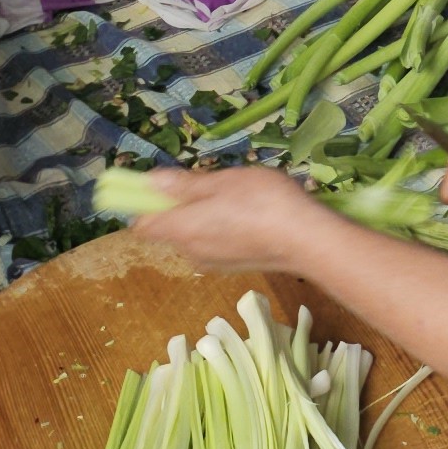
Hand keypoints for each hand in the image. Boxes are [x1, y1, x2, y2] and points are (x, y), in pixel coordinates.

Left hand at [124, 165, 338, 271]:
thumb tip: (147, 182)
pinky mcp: (233, 266)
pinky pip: (215, 244)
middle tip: (211, 184)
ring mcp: (213, 263)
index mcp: (181, 230)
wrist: (306, 240)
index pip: (141, 225)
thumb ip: (182, 185)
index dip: (142, 205)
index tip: (158, 187)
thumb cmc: (260, 202)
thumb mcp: (221, 182)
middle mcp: (190, 252)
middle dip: (181, 206)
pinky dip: (222, 229)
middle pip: (170, 229)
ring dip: (204, 216)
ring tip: (237, 197)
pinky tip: (250, 217)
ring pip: (194, 235)